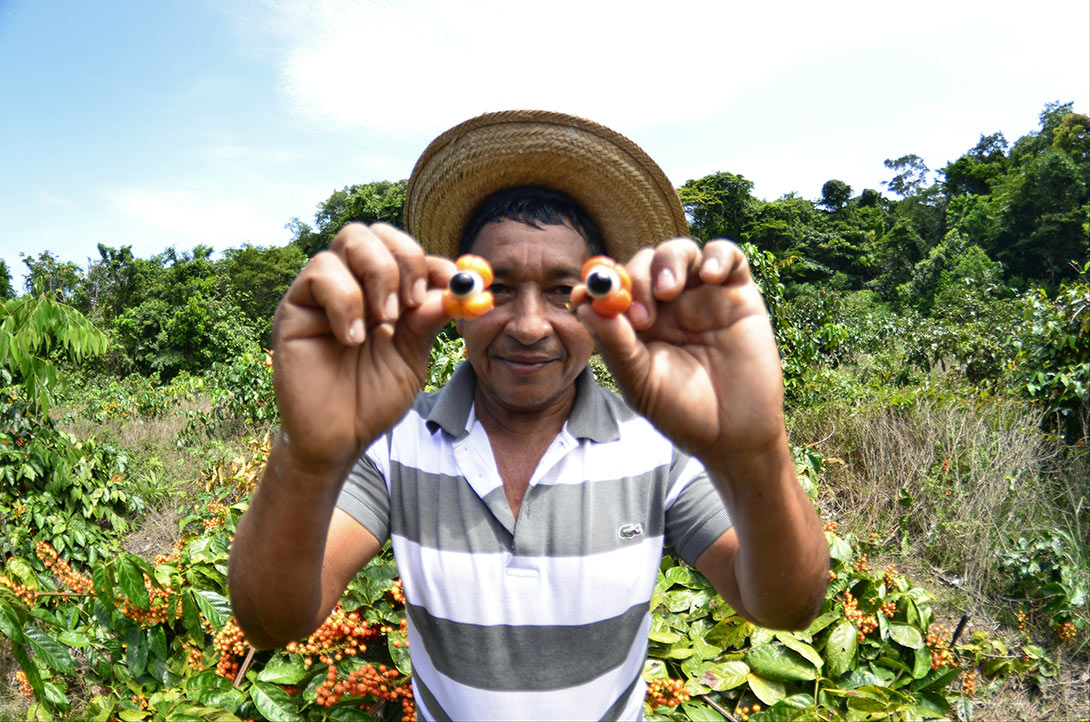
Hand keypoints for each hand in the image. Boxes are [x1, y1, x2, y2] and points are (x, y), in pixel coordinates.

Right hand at [271, 223, 454, 468]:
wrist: (338, 438)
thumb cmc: (373, 399)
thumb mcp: (412, 357)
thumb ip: (428, 319)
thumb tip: (457, 287)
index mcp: (385, 292)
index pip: (408, 253)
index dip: (435, 262)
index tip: (458, 284)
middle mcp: (353, 283)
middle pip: (376, 232)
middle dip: (404, 258)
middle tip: (413, 300)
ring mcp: (323, 291)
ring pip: (349, 240)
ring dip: (377, 276)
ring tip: (383, 323)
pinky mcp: (295, 306)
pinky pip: (320, 274)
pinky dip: (345, 301)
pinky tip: (352, 338)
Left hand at [573, 238, 784, 465]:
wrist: (732, 435)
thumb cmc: (681, 411)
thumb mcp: (639, 382)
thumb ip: (615, 344)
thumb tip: (585, 306)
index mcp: (637, 323)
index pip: (613, 287)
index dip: (597, 284)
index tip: (583, 293)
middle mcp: (667, 304)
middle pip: (643, 263)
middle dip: (633, 279)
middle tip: (639, 314)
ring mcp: (702, 296)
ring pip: (679, 251)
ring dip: (668, 262)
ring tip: (668, 292)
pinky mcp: (738, 293)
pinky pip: (727, 254)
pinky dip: (717, 255)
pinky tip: (709, 276)